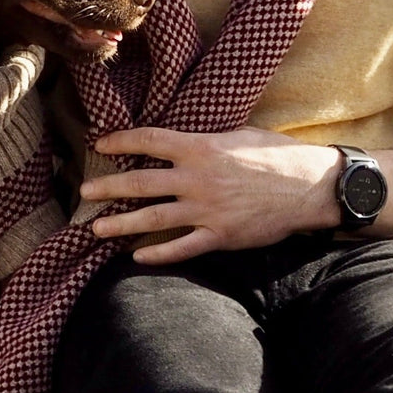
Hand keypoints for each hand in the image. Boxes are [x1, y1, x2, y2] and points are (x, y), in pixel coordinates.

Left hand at [80, 126, 340, 264]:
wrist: (309, 186)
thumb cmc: (277, 154)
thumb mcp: (240, 134)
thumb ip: (208, 139)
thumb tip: (185, 139)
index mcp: (201, 147)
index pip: (150, 140)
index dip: (122, 140)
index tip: (100, 143)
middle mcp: (197, 178)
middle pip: (142, 182)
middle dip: (109, 187)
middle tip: (84, 192)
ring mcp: (207, 209)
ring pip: (153, 219)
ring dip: (121, 224)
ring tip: (96, 229)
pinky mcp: (220, 235)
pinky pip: (182, 248)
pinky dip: (158, 254)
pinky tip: (137, 257)